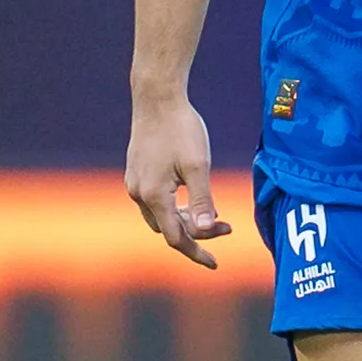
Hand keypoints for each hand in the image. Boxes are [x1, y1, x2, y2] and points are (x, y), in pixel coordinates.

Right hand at [126, 96, 229, 269]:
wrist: (156, 97)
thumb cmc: (180, 128)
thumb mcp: (198, 165)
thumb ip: (202, 200)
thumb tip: (206, 230)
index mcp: (154, 196)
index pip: (176, 238)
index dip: (196, 253)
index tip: (215, 263)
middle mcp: (139, 194)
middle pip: (168, 229)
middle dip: (197, 233)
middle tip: (227, 225)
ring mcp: (134, 182)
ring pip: (160, 216)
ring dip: (186, 220)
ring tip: (214, 211)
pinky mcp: (136, 171)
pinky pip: (155, 201)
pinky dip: (174, 206)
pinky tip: (192, 195)